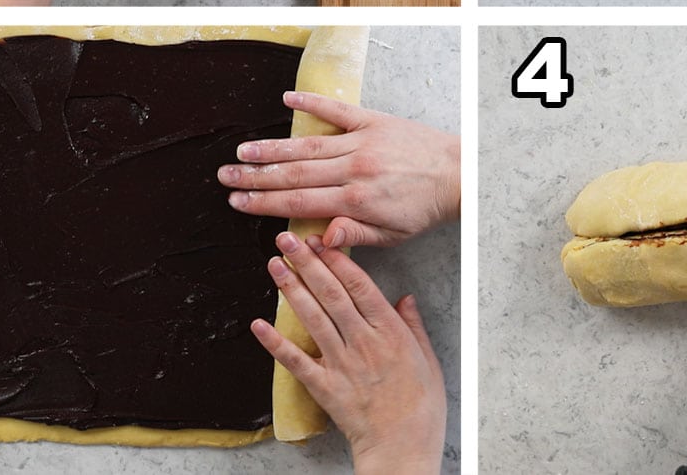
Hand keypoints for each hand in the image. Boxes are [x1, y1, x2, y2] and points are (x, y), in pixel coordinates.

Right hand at [219, 91, 459, 247]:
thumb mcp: (392, 235)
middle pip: (294, 174)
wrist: (457, 173)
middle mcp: (354, 169)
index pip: (298, 202)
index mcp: (355, 201)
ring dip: (272, 148)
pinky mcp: (373, 121)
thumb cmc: (424, 208)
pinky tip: (287, 99)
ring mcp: (362, 142)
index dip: (263, 203)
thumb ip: (352, 234)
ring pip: (308, 145)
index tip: (237, 201)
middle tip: (225, 175)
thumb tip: (316, 239)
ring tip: (243, 150)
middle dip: (256, 176)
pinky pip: (338, 111)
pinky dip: (312, 103)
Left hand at [251, 232, 445, 474]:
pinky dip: (275, 342)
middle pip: (331, 295)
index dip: (338, 260)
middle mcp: (363, 342)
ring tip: (274, 266)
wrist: (403, 447)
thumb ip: (413, 325)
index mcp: (389, 331)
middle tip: (288, 240)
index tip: (322, 240)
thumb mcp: (428, 358)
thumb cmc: (420, 406)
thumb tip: (404, 298)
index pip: (360, 286)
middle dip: (307, 263)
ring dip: (291, 290)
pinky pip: (296, 361)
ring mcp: (341, 364)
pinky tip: (259, 324)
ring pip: (312, 318)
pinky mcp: (324, 387)